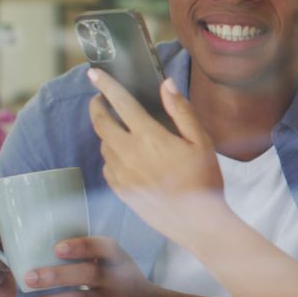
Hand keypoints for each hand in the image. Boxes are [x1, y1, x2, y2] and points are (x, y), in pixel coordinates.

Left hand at [12, 236, 176, 296]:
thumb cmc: (128, 290)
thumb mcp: (121, 270)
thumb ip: (94, 261)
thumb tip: (41, 250)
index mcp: (121, 261)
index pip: (105, 247)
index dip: (82, 246)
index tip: (57, 248)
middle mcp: (121, 280)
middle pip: (89, 274)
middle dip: (56, 275)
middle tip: (28, 278)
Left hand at [88, 69, 229, 247]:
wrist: (197, 222)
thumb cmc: (204, 180)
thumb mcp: (201, 141)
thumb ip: (181, 110)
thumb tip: (166, 84)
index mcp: (149, 137)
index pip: (121, 103)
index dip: (106, 85)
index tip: (93, 73)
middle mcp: (129, 154)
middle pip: (100, 123)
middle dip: (97, 107)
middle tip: (100, 99)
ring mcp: (121, 174)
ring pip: (103, 145)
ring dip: (107, 132)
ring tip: (120, 129)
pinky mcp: (120, 191)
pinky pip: (107, 166)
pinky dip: (112, 155)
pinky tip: (126, 156)